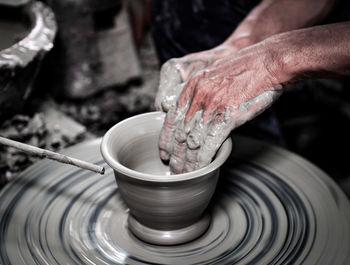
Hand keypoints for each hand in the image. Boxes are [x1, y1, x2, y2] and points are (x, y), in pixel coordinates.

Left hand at [158, 42, 282, 173]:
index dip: (165, 138)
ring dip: (187, 161)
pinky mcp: (227, 117)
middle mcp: (197, 98)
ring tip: (184, 174)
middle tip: (172, 168)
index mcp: (192, 87)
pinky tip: (200, 168)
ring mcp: (211, 107)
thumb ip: (201, 96)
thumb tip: (196, 116)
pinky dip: (204, 159)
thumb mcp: (214, 76)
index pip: (170, 117)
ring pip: (193, 141)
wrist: (267, 62)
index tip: (164, 152)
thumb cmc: (245, 69)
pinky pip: (210, 143)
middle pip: (180, 132)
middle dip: (175, 154)